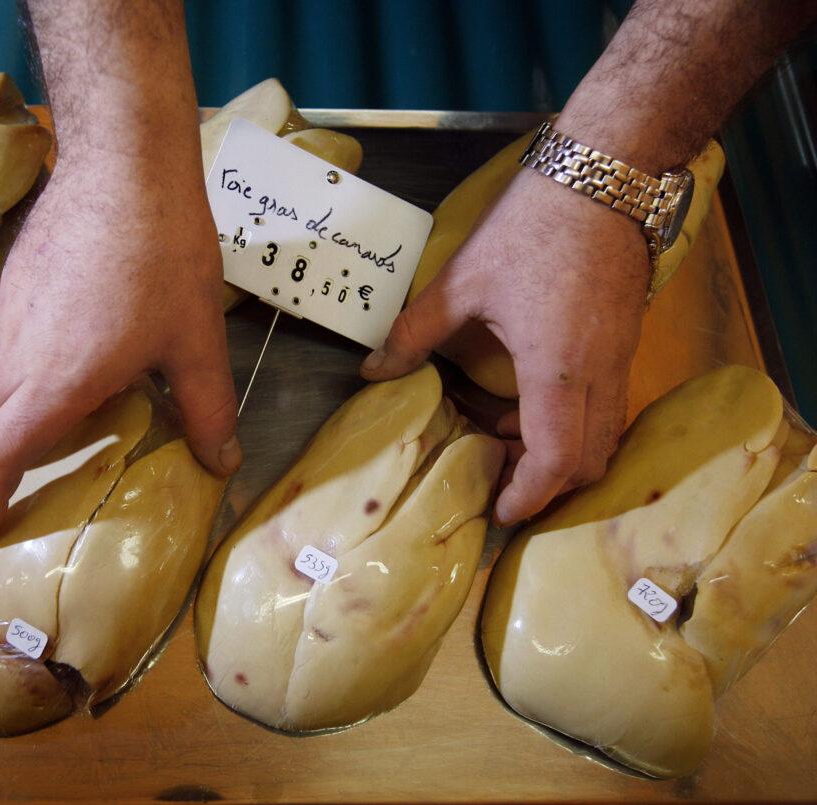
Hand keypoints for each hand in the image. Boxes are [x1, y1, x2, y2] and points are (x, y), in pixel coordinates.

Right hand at [0, 150, 239, 539]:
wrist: (124, 165)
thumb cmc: (164, 257)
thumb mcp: (196, 342)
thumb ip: (207, 410)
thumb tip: (222, 465)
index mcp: (54, 383)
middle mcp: (16, 355)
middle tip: (13, 481)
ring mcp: (7, 315)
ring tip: (33, 426)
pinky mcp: (13, 283)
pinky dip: (4, 375)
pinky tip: (51, 361)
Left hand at [361, 169, 649, 524]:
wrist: (606, 177)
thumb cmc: (532, 227)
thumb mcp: (462, 282)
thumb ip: (414, 333)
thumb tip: (373, 370)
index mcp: (557, 369)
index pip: (554, 461)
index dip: (527, 496)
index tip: (499, 511)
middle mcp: (599, 375)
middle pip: (587, 461)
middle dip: (544, 483)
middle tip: (497, 478)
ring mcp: (620, 358)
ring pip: (602, 436)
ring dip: (558, 452)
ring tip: (504, 439)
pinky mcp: (625, 341)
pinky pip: (606, 406)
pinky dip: (571, 422)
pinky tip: (528, 400)